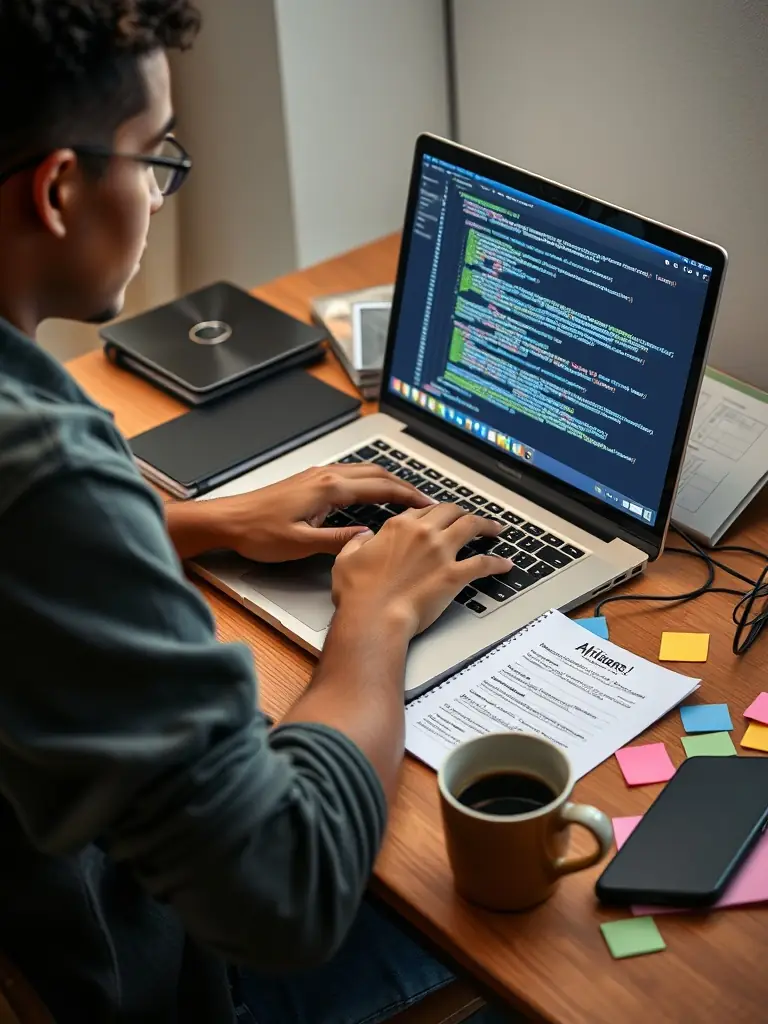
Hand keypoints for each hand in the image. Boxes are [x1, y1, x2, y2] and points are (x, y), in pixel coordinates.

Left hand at [200, 464, 433, 562]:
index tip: (427, 505)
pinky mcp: (309, 481)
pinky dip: (370, 482)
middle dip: (404, 486)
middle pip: (376, 474)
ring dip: (387, 481)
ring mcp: (317, 476)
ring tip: (405, 497)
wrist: (228, 520)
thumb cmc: (258, 533)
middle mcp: (326, 476)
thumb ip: (339, 541)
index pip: (380, 488)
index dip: (407, 496)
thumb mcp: (302, 544)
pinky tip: (371, 494)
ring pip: (363, 471)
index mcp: (329, 489)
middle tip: (425, 502)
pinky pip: (350, 475)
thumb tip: (369, 539)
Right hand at [331, 503, 513, 637]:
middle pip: (451, 511)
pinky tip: (505, 564)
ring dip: (486, 526)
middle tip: (470, 518)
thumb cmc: (358, 594)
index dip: (434, 512)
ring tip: (495, 529)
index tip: (440, 515)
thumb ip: (357, 542)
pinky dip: (497, 563)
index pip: (422, 510)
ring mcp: (441, 552)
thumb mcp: (346, 559)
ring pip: (471, 526)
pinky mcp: (454, 575)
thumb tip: (365, 537)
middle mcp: (422, 533)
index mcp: (398, 527)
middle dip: (463, 512)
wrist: (373, 617)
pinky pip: (483, 564)